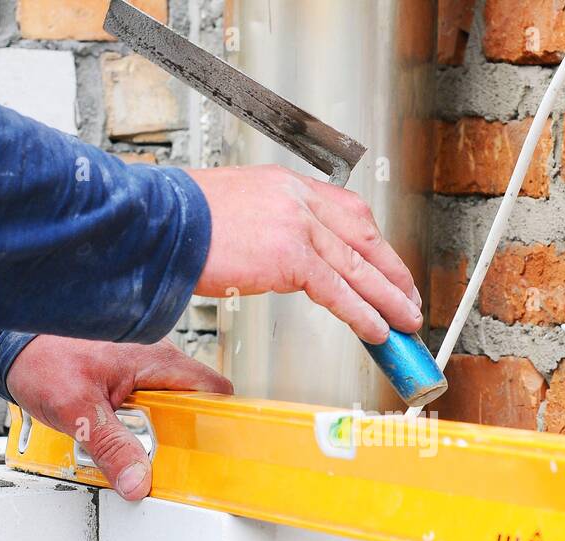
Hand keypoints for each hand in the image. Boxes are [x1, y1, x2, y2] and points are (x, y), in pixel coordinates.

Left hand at [6, 336, 232, 500]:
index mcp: (155, 359)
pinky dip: (138, 425)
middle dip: (181, 434)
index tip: (209, 450)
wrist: (9, 346)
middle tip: (165, 457)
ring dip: (157, 431)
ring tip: (136, 448)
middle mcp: (155, 358)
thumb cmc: (40, 358)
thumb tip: (137, 480)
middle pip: (192, 403)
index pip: (211, 390)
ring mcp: (142, 367)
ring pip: (168, 407)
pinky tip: (118, 435)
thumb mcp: (77, 411)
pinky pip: (147, 406)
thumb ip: (111, 448)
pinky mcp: (127, 377)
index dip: (217, 421)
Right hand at [186, 166, 422, 344]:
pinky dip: (361, 314)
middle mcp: (297, 200)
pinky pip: (337, 290)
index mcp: (286, 186)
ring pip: (357, 267)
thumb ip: (268, 229)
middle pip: (363, 238)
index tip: (388, 267)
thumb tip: (282, 260)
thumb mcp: (235, 212)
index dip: (375, 245)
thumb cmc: (180, 224)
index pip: (349, 212)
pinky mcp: (289, 256)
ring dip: (387, 299)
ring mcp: (295, 225)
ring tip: (405, 323)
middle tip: (408, 299)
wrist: (156, 224)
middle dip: (392, 273)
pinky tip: (376, 330)